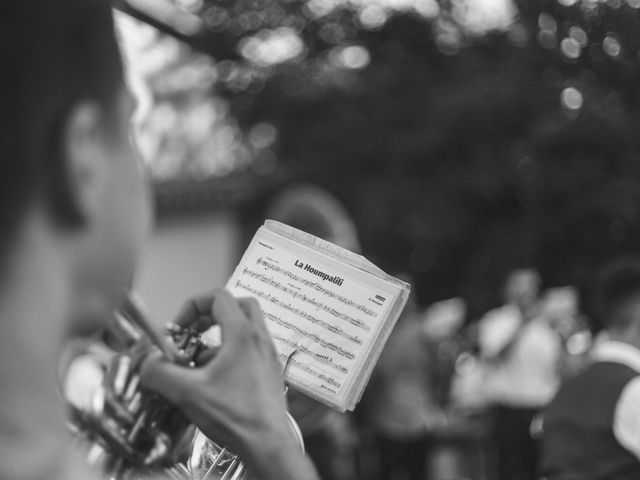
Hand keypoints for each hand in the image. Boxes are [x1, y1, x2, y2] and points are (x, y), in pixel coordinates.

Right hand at [139, 289, 317, 479]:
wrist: (268, 445)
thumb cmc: (234, 415)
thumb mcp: (187, 392)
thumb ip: (159, 373)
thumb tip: (145, 363)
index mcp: (243, 334)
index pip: (219, 297)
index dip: (193, 306)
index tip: (179, 328)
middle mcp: (260, 339)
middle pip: (238, 305)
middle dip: (211, 315)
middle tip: (193, 333)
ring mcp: (268, 356)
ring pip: (245, 329)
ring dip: (218, 339)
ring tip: (198, 364)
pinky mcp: (270, 373)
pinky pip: (250, 350)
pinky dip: (230, 356)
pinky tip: (214, 381)